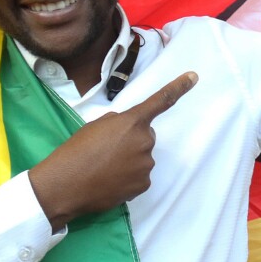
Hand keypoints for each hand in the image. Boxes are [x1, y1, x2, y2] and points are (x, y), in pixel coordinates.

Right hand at [28, 72, 197, 230]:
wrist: (66, 184)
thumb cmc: (76, 150)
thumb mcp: (96, 126)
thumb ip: (118, 123)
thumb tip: (128, 131)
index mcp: (132, 121)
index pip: (161, 101)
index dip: (179, 87)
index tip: (194, 77)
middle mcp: (145, 141)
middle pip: (145, 136)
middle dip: (132, 141)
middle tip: (107, 150)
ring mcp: (146, 165)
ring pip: (142, 158)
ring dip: (129, 160)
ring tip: (104, 167)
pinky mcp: (143, 185)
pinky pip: (140, 176)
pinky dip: (128, 178)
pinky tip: (109, 180)